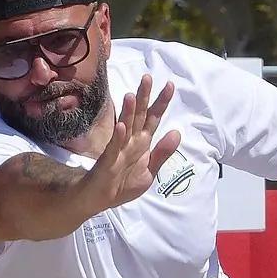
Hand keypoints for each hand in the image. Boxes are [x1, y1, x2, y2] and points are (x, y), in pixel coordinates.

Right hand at [84, 75, 180, 209]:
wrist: (99, 199)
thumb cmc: (122, 184)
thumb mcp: (149, 172)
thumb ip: (162, 153)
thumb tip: (177, 132)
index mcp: (142, 142)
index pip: (153, 119)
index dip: (161, 103)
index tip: (170, 85)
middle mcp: (131, 141)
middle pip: (139, 116)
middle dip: (144, 97)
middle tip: (148, 78)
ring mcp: (118, 149)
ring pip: (126, 127)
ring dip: (129, 112)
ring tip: (132, 95)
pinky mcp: (109, 161)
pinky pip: (114, 147)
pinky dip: (118, 137)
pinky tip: (122, 127)